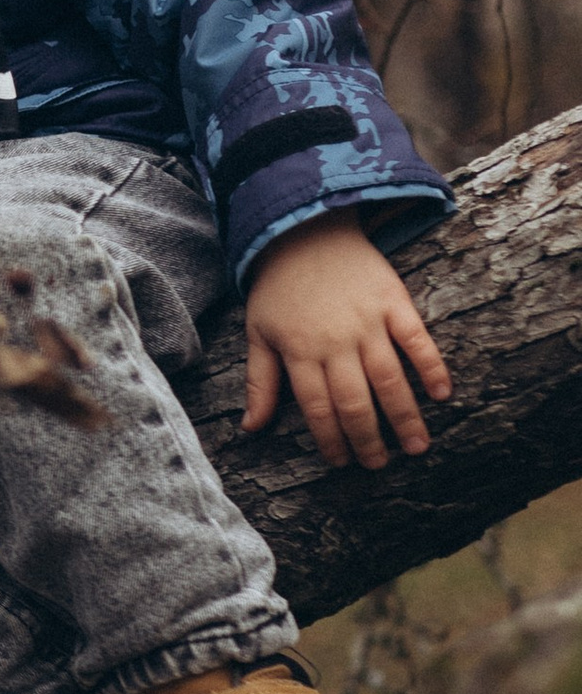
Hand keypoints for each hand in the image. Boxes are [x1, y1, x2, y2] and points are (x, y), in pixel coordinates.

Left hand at [242, 210, 448, 469]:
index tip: (342, 462)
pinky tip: (443, 394)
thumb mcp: (258, 333)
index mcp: (300, 351)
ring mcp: (368, 321)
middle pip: (356, 401)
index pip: (318, 408)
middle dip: (369, 438)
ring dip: (405, 416)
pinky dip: (432, 366)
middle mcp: (336, 341)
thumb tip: (250, 428)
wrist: (306, 230)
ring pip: (390, 379)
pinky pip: (417, 339)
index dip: (331, 440)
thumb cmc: (279, 288)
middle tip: (381, 464)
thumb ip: (260, 382)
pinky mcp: (394, 301)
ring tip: (417, 447)